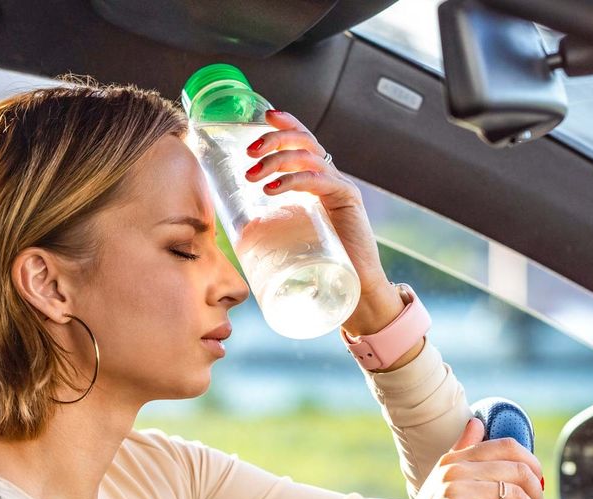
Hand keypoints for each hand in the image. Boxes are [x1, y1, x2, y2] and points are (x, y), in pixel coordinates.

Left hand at [242, 109, 387, 292]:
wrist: (356, 288)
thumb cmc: (321, 265)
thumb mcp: (291, 235)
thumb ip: (273, 224)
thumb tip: (237, 229)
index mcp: (319, 181)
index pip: (303, 141)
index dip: (286, 124)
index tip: (263, 116)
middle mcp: (331, 178)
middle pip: (304, 141)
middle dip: (275, 139)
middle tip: (249, 151)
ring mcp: (341, 187)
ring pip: (308, 157)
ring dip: (276, 160)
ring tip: (252, 174)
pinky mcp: (348, 201)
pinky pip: (319, 180)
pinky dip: (293, 180)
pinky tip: (272, 188)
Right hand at [359, 417, 544, 498]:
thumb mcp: (442, 482)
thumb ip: (461, 452)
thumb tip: (477, 423)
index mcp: (454, 460)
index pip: (507, 447)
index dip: (532, 465)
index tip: (534, 486)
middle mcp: (454, 470)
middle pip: (519, 471)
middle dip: (535, 494)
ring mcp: (455, 490)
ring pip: (517, 496)